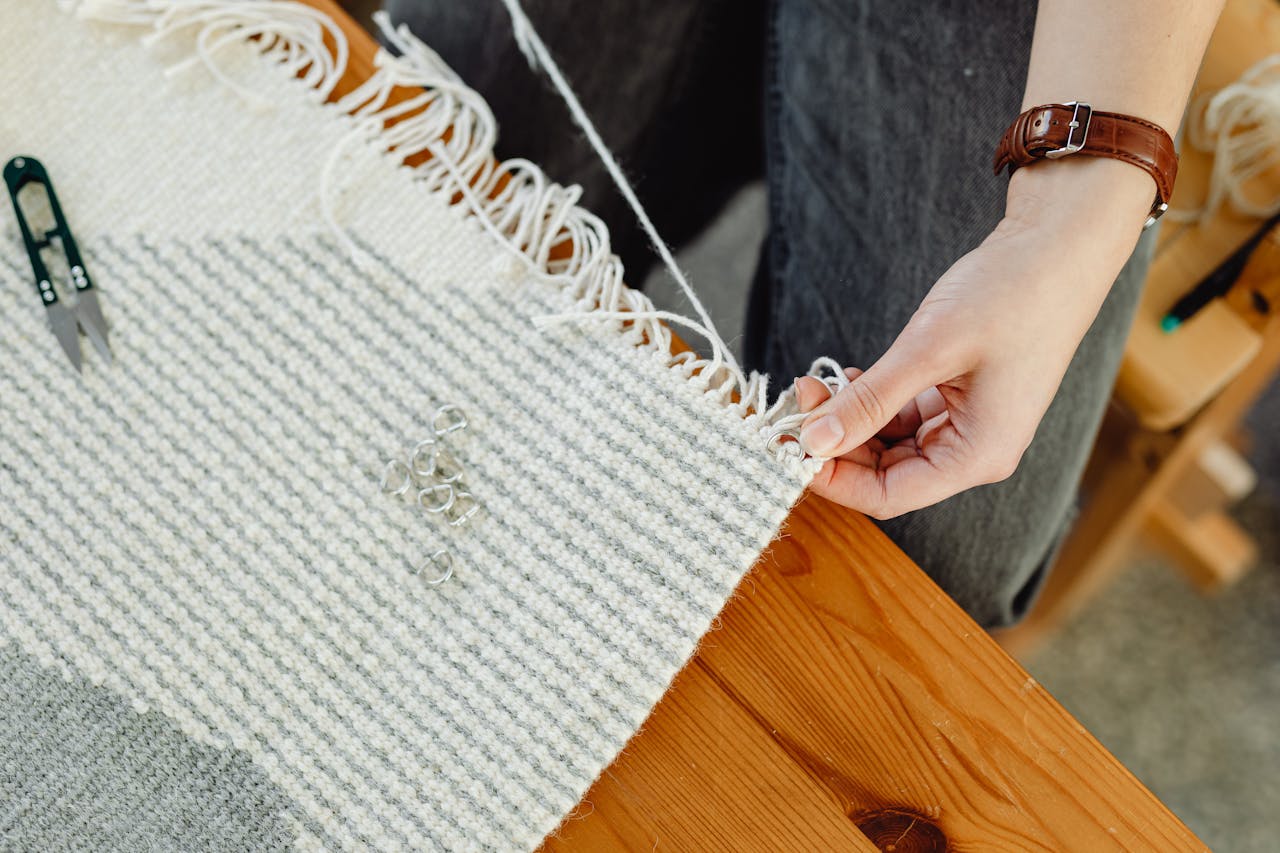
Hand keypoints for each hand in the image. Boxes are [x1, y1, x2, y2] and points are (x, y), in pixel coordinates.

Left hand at [795, 158, 1153, 518]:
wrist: (1060, 246)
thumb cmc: (1012, 294)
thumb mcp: (928, 349)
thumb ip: (870, 400)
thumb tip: (813, 441)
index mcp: (978, 456)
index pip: (887, 496)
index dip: (833, 478)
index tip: (789, 444)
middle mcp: (975, 451)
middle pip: (885, 474)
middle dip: (835, 444)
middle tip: (797, 400)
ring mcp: (969, 425)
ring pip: (890, 446)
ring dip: (850, 420)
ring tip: (816, 382)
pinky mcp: (961, 398)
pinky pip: (904, 418)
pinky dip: (872, 402)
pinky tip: (850, 378)